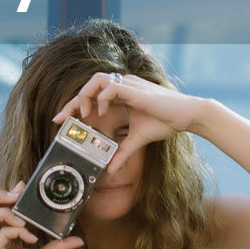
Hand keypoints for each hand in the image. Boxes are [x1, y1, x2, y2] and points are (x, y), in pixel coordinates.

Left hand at [52, 72, 203, 176]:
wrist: (188, 115)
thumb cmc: (166, 122)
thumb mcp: (139, 140)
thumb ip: (124, 152)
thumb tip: (113, 169)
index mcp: (122, 94)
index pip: (92, 95)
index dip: (74, 106)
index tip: (61, 120)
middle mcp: (123, 85)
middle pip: (89, 84)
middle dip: (73, 101)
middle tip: (62, 118)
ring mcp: (129, 85)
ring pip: (97, 79)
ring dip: (86, 95)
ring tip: (84, 113)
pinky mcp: (135, 89)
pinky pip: (112, 86)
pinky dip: (103, 98)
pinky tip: (102, 111)